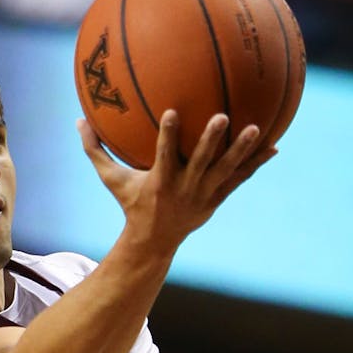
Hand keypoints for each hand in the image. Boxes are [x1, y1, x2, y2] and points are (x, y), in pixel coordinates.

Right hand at [78, 110, 275, 255]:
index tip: (172, 112)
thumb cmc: (131, 203)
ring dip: (241, 150)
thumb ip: (95, 151)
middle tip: (222, 117)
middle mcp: (184, 188)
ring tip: (256, 129)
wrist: (154, 240)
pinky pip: (239, 179)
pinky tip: (275, 146)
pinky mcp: (217, 199)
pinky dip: (256, 164)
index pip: (164, 155)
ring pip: (225, 170)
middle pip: (201, 162)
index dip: (168, 135)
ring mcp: (204, 195)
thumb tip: (78, 121)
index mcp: (160, 181)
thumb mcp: (111, 180)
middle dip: (210, 141)